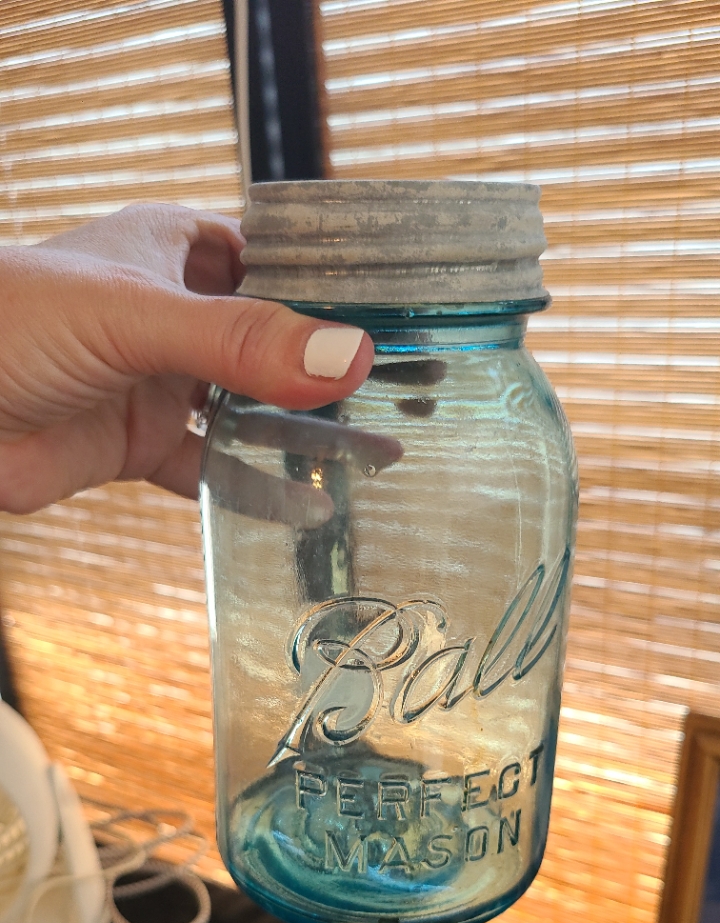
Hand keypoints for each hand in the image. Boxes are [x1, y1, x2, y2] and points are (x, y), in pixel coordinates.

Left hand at [0, 203, 380, 513]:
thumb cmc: (11, 322)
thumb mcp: (134, 314)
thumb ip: (238, 340)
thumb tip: (347, 358)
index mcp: (175, 250)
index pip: (277, 258)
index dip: (336, 284)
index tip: (407, 313)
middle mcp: (176, 315)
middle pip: (273, 339)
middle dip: (332, 366)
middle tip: (413, 390)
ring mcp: (160, 382)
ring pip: (251, 407)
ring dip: (306, 431)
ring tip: (383, 451)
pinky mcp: (140, 445)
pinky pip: (214, 469)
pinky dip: (256, 489)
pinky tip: (307, 506)